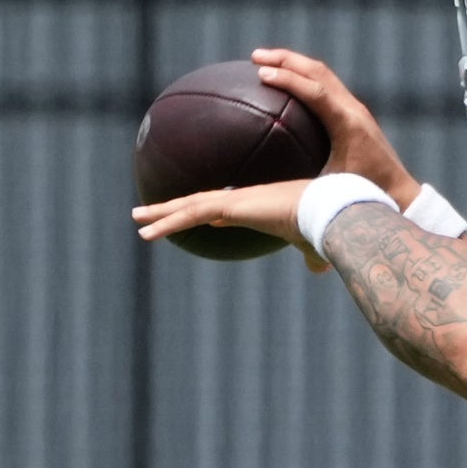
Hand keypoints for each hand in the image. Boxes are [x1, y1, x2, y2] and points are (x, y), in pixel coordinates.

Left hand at [130, 177, 328, 269]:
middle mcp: (244, 198)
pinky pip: (190, 215)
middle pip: (201, 202)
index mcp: (261, 205)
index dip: (212, 212)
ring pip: (189, 207)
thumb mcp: (313, 245)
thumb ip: (312, 257)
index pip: (228, 207)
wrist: (329, 210)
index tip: (202, 215)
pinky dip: (166, 224)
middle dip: (175, 208)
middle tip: (150, 212)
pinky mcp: (229, 206)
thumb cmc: (326, 226)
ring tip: (137, 219)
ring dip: (161, 214)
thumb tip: (320, 269)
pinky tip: (146, 232)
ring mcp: (235, 200)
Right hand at [251, 49, 418, 207]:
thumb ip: (302, 186)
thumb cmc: (365, 195)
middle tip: (255, 57)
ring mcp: (355, 108)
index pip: (316, 92)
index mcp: (348, 125)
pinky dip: (304, 76)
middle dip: (285, 59)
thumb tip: (262, 188)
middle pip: (318, 71)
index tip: (261, 74)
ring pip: (322, 73)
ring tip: (265, 61)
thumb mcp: (330, 190)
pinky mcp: (355, 113)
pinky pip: (327, 84)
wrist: (400, 192)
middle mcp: (353, 109)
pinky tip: (286, 82)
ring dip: (294, 63)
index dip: (288, 79)